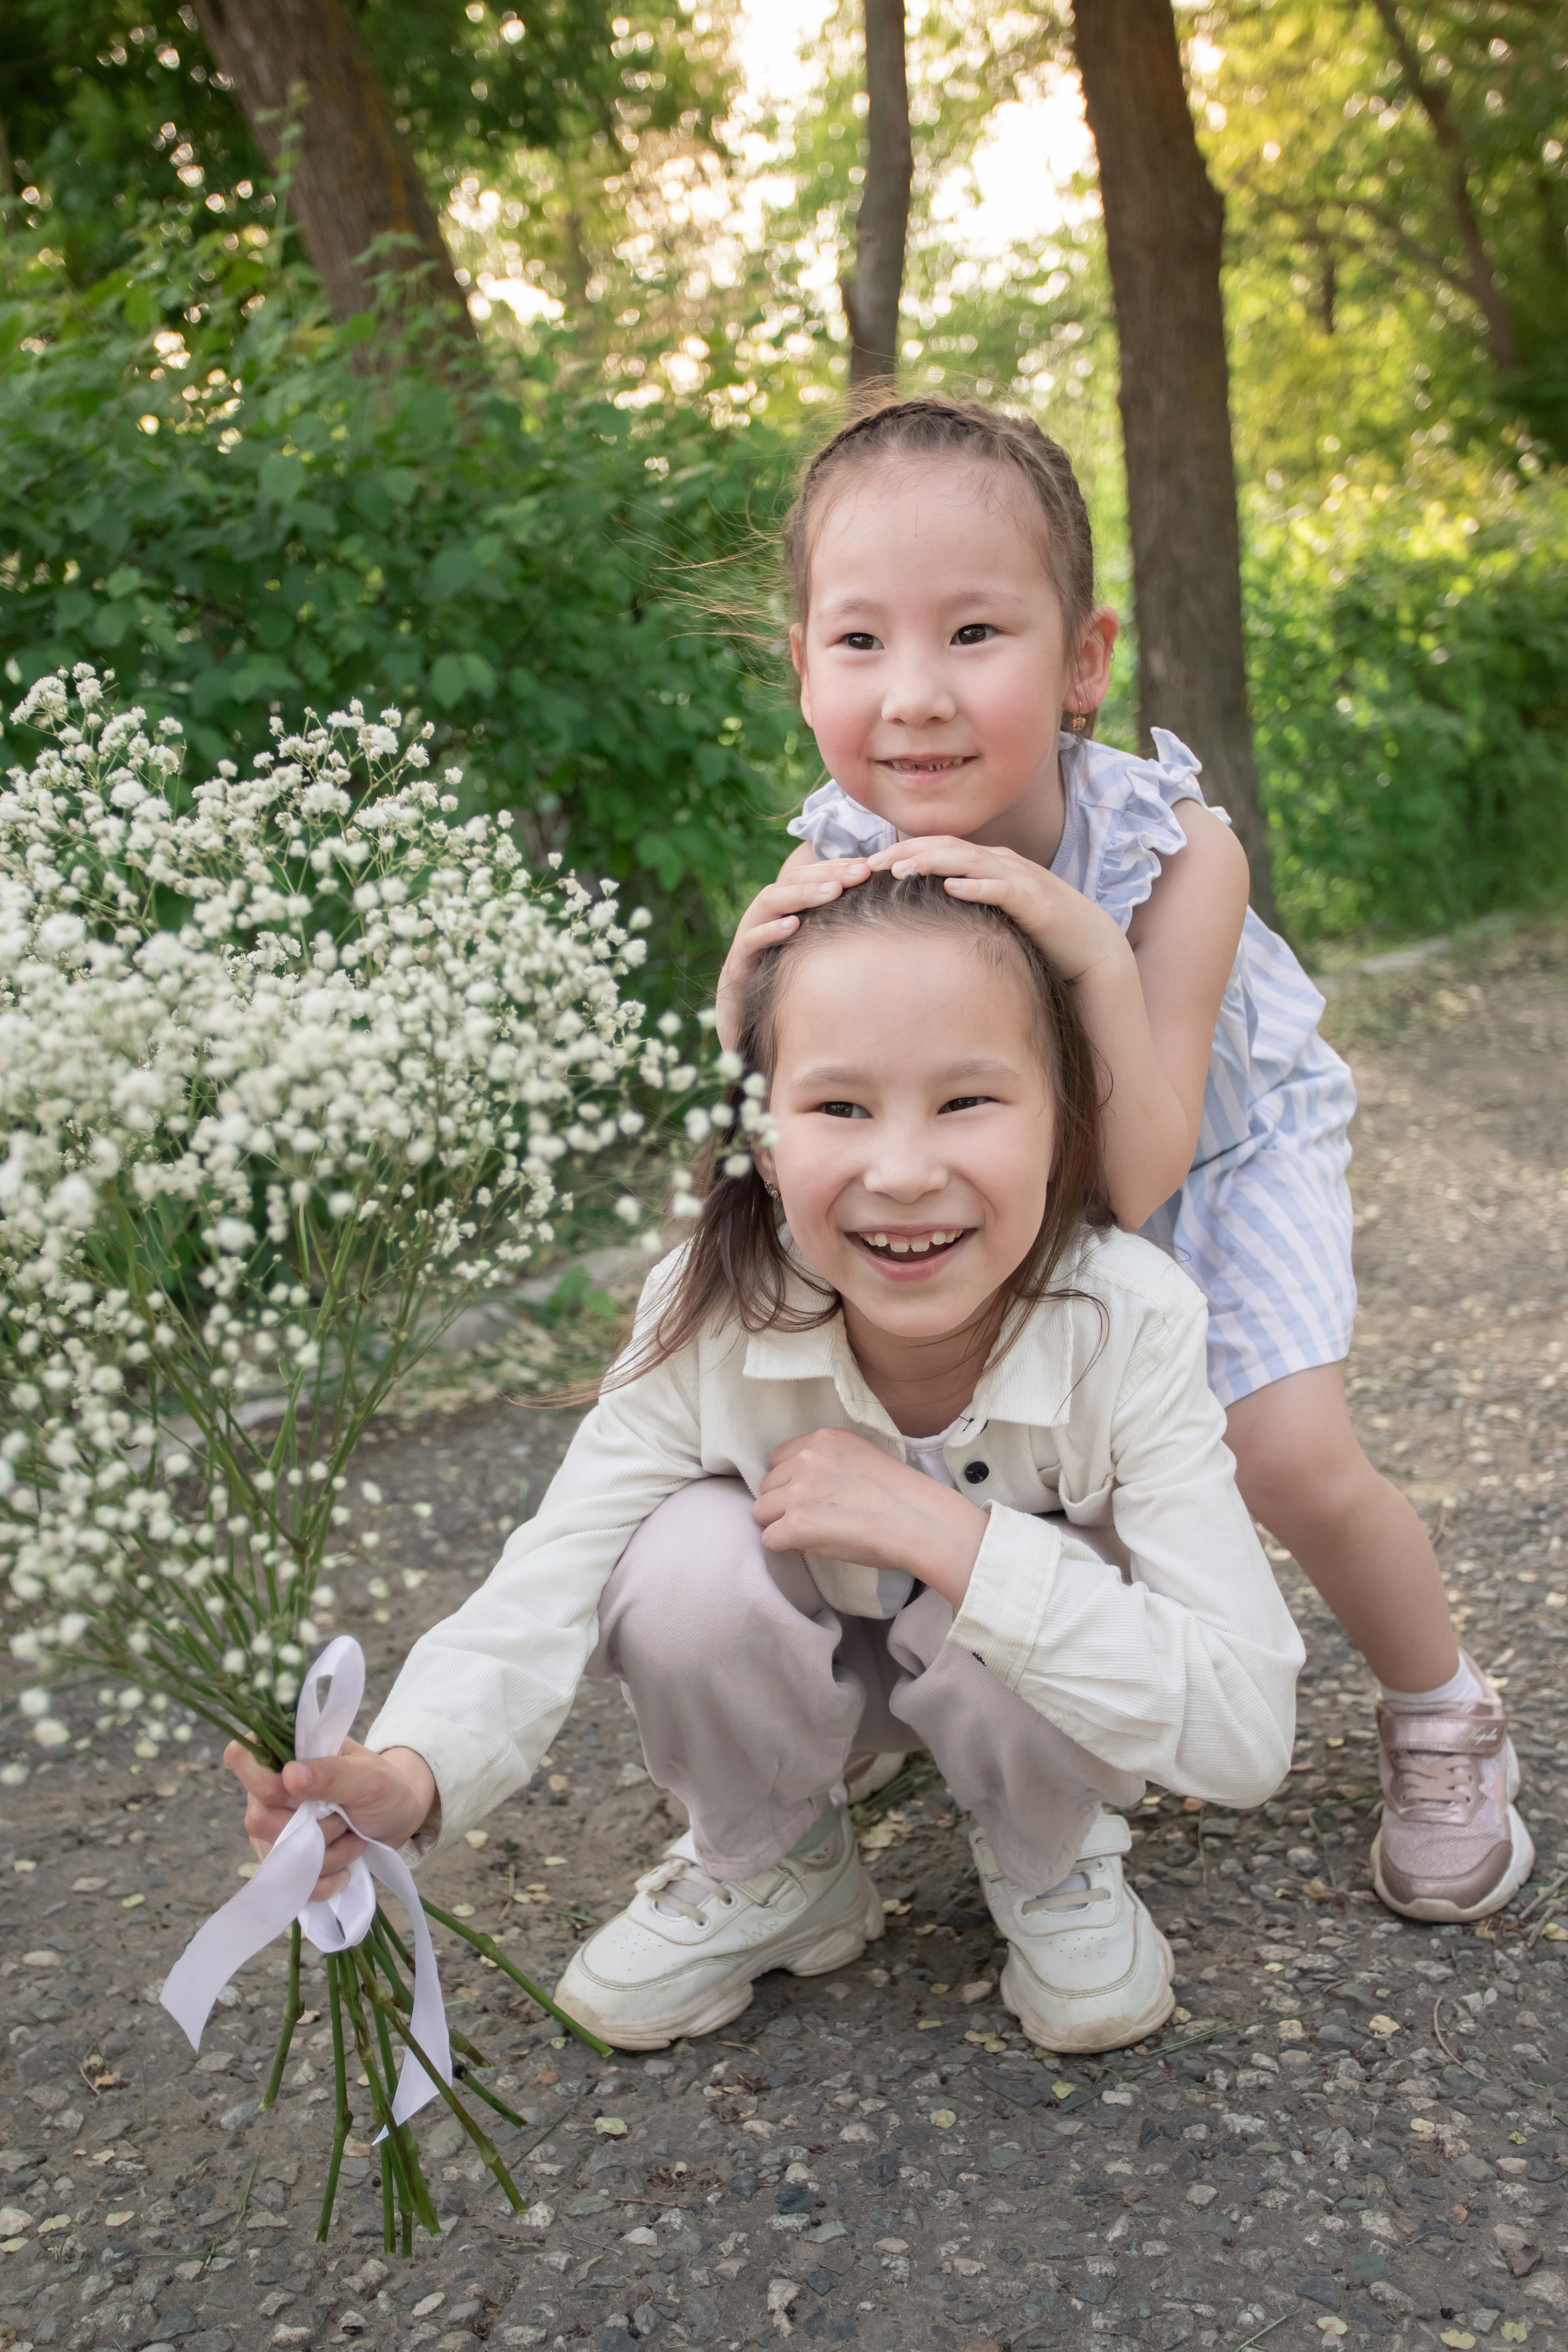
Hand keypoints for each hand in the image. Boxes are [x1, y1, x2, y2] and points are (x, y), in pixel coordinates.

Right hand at [224, 1736, 437, 1903]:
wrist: (399, 1818)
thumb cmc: (383, 1786)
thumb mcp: (367, 1776)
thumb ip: (330, 1773)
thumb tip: (289, 1775)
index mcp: (286, 1758)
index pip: (242, 1757)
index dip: (259, 1778)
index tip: (295, 1791)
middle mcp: (270, 1793)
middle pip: (260, 1819)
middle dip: (310, 1827)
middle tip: (343, 1816)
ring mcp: (275, 1830)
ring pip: (278, 1856)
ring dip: (325, 1854)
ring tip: (351, 1835)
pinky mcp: (286, 1862)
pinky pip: (292, 1884)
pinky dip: (324, 1881)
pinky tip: (345, 1869)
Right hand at [714, 853, 870, 1049]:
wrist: (742, 1013)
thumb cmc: (782, 976)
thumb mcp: (811, 949)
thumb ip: (832, 928)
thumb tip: (878, 915)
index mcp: (784, 906)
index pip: (809, 874)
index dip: (837, 866)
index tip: (869, 866)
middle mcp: (765, 915)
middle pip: (792, 881)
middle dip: (827, 874)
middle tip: (859, 873)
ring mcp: (749, 935)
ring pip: (770, 902)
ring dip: (802, 894)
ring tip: (833, 891)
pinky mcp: (738, 962)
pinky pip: (751, 940)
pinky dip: (770, 930)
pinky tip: (793, 925)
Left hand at [752, 1427, 986, 1607]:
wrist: (919, 1521)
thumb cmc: (901, 1497)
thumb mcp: (862, 1458)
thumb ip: (828, 1463)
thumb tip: (801, 1487)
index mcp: (824, 1439)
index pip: (778, 1459)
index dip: (791, 1482)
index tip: (812, 1497)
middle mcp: (807, 1459)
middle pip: (767, 1486)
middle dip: (784, 1505)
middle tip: (815, 1519)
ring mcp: (799, 1492)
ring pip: (761, 1512)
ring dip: (781, 1525)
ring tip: (812, 1534)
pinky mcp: (797, 1525)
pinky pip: (769, 1539)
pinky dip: (786, 1548)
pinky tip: (810, 1547)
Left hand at [865, 835, 1125, 985]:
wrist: (1091, 948)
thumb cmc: (1038, 933)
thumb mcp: (994, 913)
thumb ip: (965, 904)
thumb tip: (925, 909)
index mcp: (991, 863)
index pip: (941, 847)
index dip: (905, 850)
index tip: (870, 865)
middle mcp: (1004, 864)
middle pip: (949, 848)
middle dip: (908, 852)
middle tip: (871, 865)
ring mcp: (1021, 881)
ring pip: (971, 862)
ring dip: (933, 863)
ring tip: (900, 872)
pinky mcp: (1036, 904)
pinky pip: (1003, 890)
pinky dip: (977, 887)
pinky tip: (951, 889)